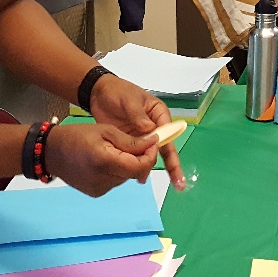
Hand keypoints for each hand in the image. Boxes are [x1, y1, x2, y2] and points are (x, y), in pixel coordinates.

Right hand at [42, 122, 156, 196]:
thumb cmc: (77, 136)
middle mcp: (104, 180)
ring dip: (128, 164)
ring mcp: (100, 189)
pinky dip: (117, 171)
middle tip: (135, 143)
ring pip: (126, 177)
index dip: (150, 155)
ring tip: (115, 150)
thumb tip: (153, 143)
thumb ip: (130, 141)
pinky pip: (115, 181)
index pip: (140, 166)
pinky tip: (106, 161)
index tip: (151, 142)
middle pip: (134, 172)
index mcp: (106, 162)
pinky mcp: (96, 193)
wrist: (51, 152)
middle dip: (140, 158)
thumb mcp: (106, 131)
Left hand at [88, 74, 184, 188]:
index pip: (168, 134)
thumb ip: (138, 115)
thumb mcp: (129, 100)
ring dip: (150, 168)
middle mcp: (155, 127)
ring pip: (150, 155)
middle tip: (179, 185)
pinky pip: (137, 156)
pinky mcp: (131, 142)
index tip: (174, 165)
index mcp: (159, 114)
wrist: (98, 94)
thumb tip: (150, 129)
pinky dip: (137, 166)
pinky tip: (137, 178)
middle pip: (165, 148)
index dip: (171, 151)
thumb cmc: (118, 92)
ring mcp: (142, 136)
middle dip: (172, 166)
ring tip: (145, 180)